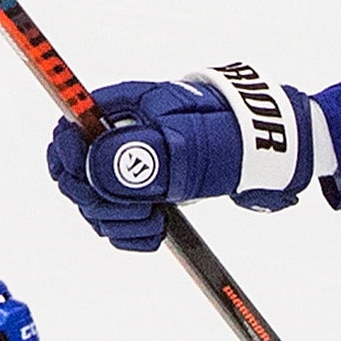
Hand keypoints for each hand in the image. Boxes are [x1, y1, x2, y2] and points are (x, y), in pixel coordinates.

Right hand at [45, 63, 322, 252]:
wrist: (273, 152)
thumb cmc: (236, 136)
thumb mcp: (191, 146)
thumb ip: (142, 157)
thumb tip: (95, 169)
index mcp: (124, 107)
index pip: (69, 126)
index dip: (68, 155)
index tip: (85, 179)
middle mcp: (121, 135)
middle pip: (74, 172)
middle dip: (98, 199)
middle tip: (139, 210)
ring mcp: (131, 166)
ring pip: (95, 203)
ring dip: (119, 221)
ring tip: (155, 222)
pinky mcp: (144, 193)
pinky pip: (117, 221)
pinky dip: (131, 234)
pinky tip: (156, 232)